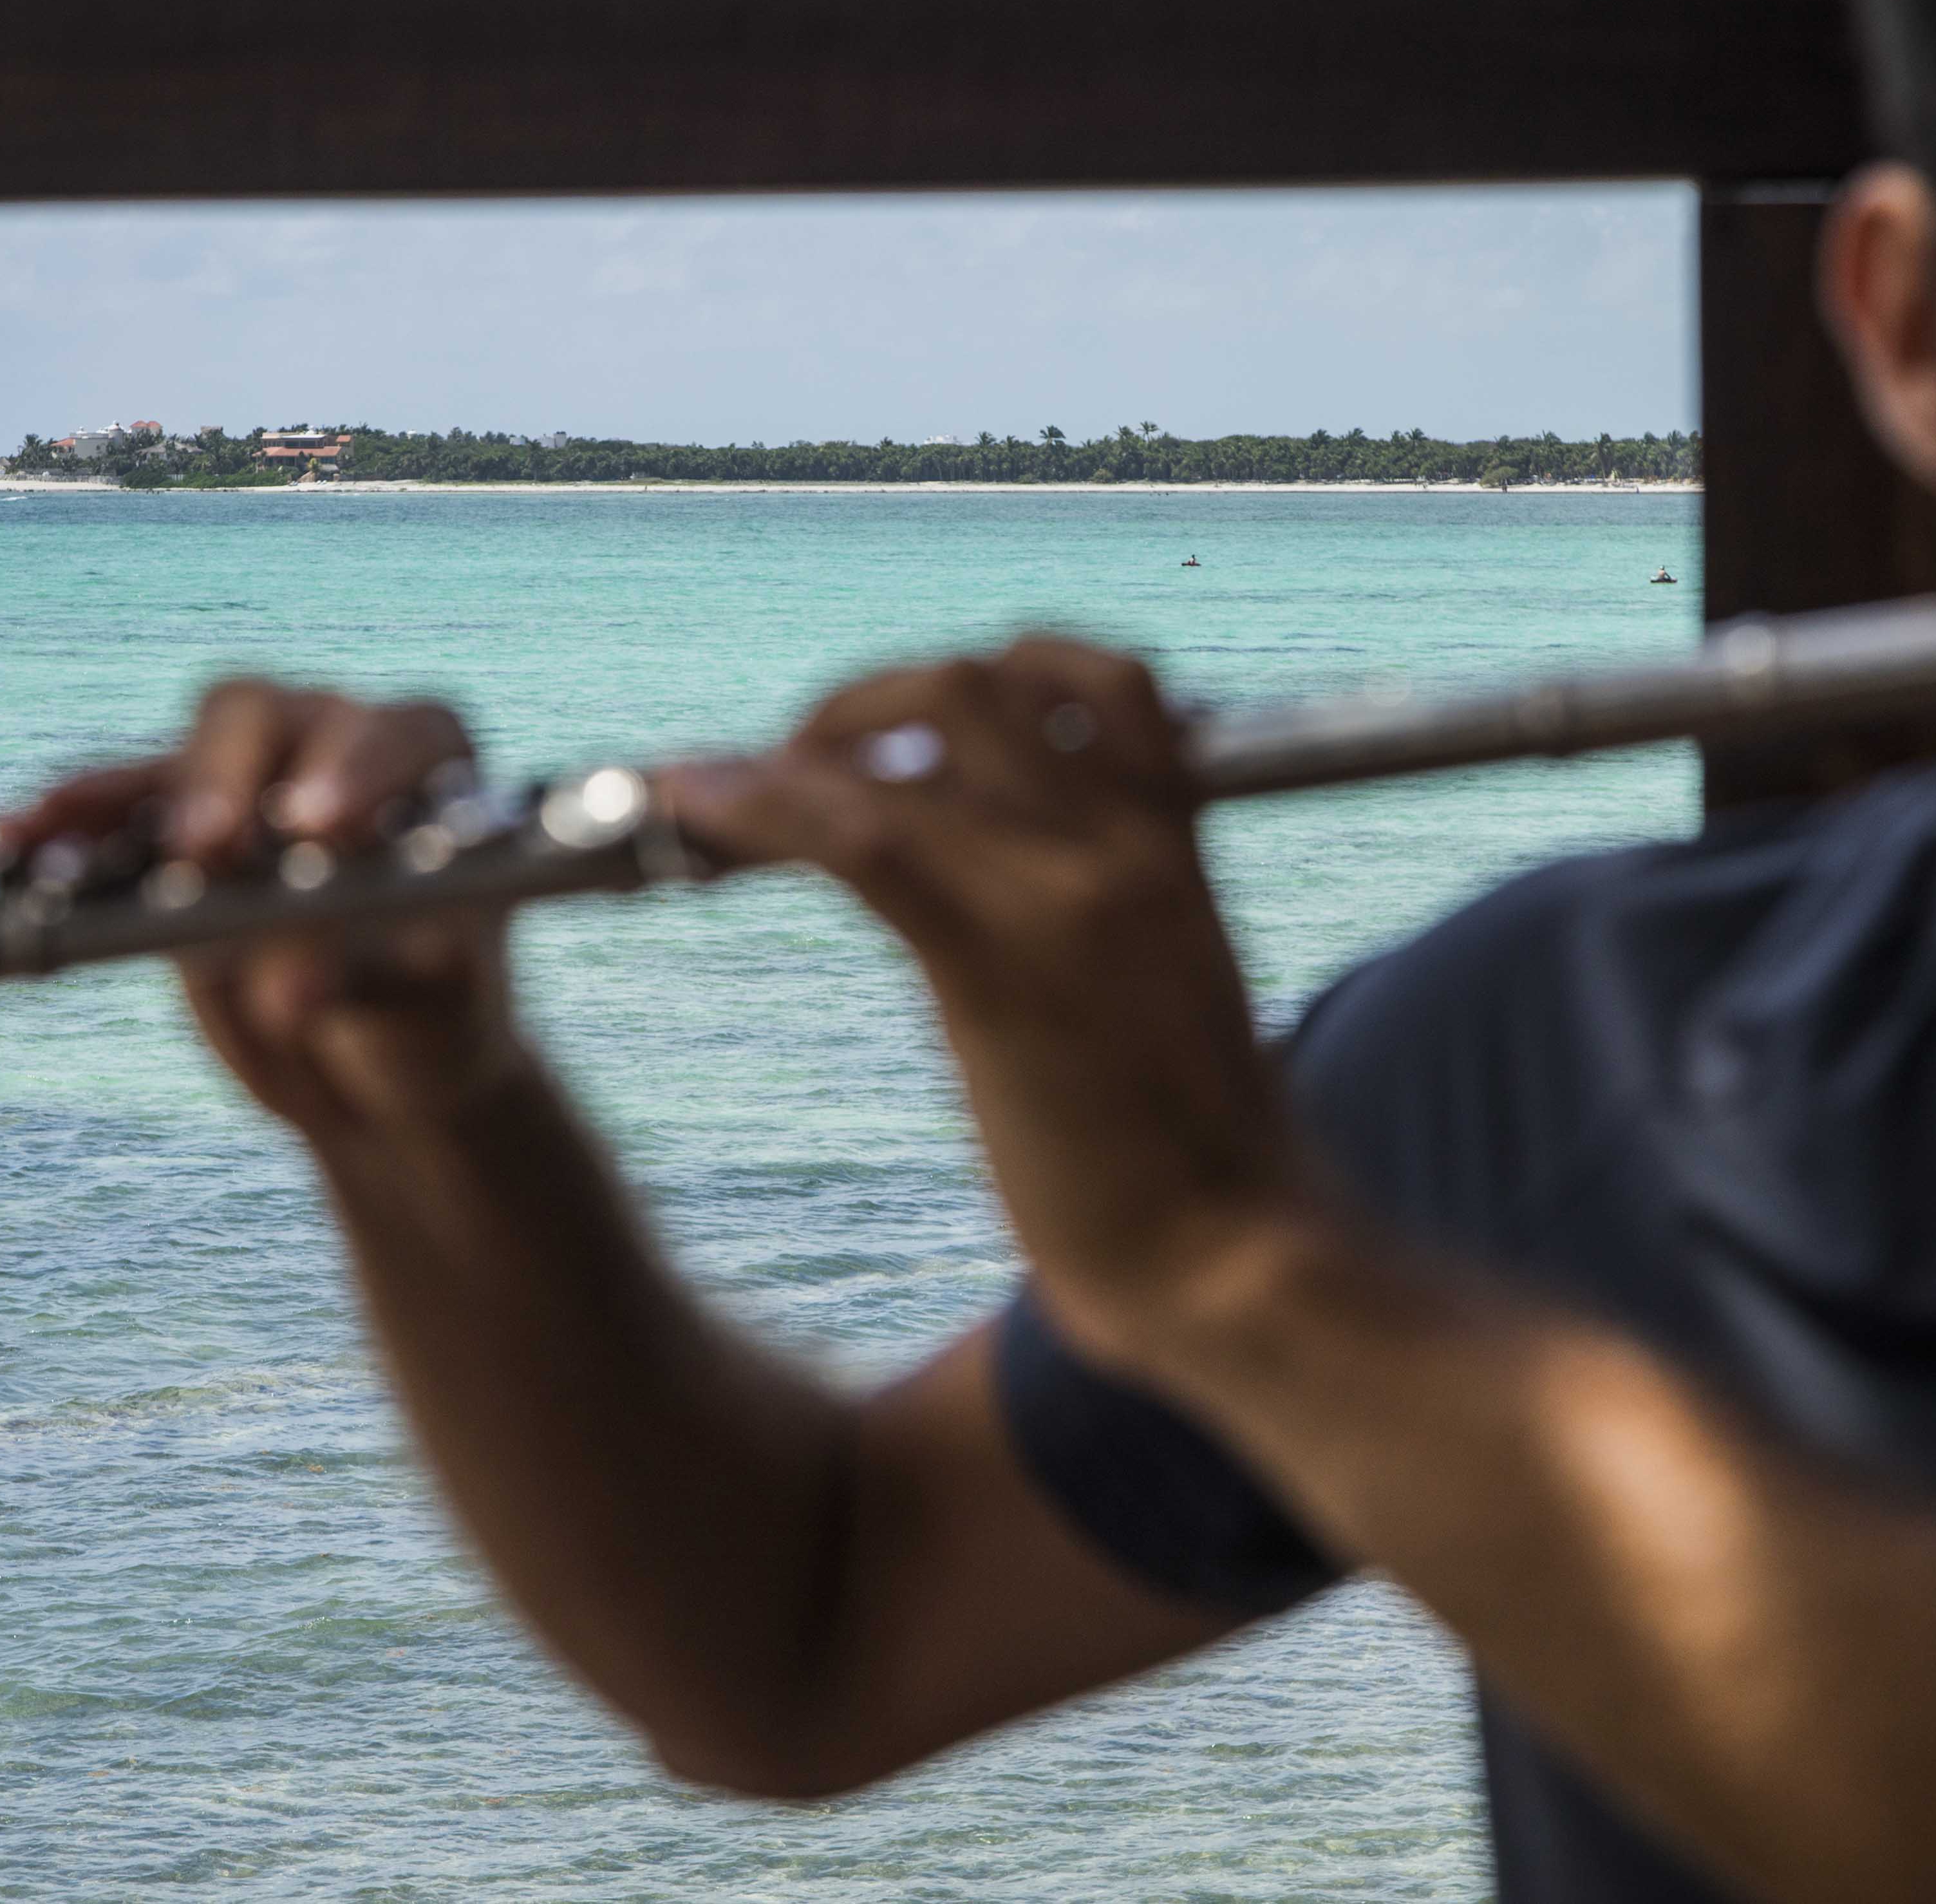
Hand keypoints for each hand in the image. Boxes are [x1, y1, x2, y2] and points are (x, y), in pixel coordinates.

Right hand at [0, 680, 524, 1147]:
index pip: (389, 738)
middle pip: (262, 722)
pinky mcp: (171, 831)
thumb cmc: (432, 1011)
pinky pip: (107, 816)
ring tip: (55, 833)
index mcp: (423, 762)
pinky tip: (10, 843)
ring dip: (109, 796)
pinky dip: (60, 827)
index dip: (354, 771)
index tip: (319, 827)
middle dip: (225, 779)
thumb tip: (299, 984)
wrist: (380, 1060)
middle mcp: (328, 743)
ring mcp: (241, 781)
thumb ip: (379, 975)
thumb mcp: (435, 998)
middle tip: (208, 846)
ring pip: (170, 765)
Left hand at [663, 637, 1310, 1365]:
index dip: (994, 672)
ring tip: (731, 789)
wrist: (1237, 1263)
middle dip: (869, 700)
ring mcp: (1065, 901)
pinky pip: (863, 841)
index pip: (1105, 684)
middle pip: (982, 683)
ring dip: (805, 742)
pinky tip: (698, 806)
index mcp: (1177, 853)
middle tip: (800, 762)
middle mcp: (1124, 849)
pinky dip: (763, 805)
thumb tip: (1041, 935)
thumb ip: (1121, 936)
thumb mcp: (1177, 1006)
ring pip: (919, 734)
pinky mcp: (998, 974)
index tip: (914, 726)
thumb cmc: (1203, 1168)